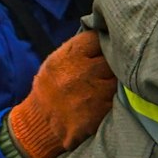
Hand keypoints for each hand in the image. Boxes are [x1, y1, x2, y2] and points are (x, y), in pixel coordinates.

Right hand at [6, 29, 116, 157]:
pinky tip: (106, 100)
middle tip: (108, 69)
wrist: (39, 123)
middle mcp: (79, 72)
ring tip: (106, 85)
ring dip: (116, 81)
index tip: (102, 49)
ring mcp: (91, 93)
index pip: (97, 38)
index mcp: (67, 57)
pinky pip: (118, 99)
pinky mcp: (99, 112)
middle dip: (112, 63)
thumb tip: (104, 34)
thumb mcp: (56, 62)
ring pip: (118, 79)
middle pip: (112, 58)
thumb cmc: (51, 88)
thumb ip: (78, 49)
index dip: (102, 43)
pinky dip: (115, 99)